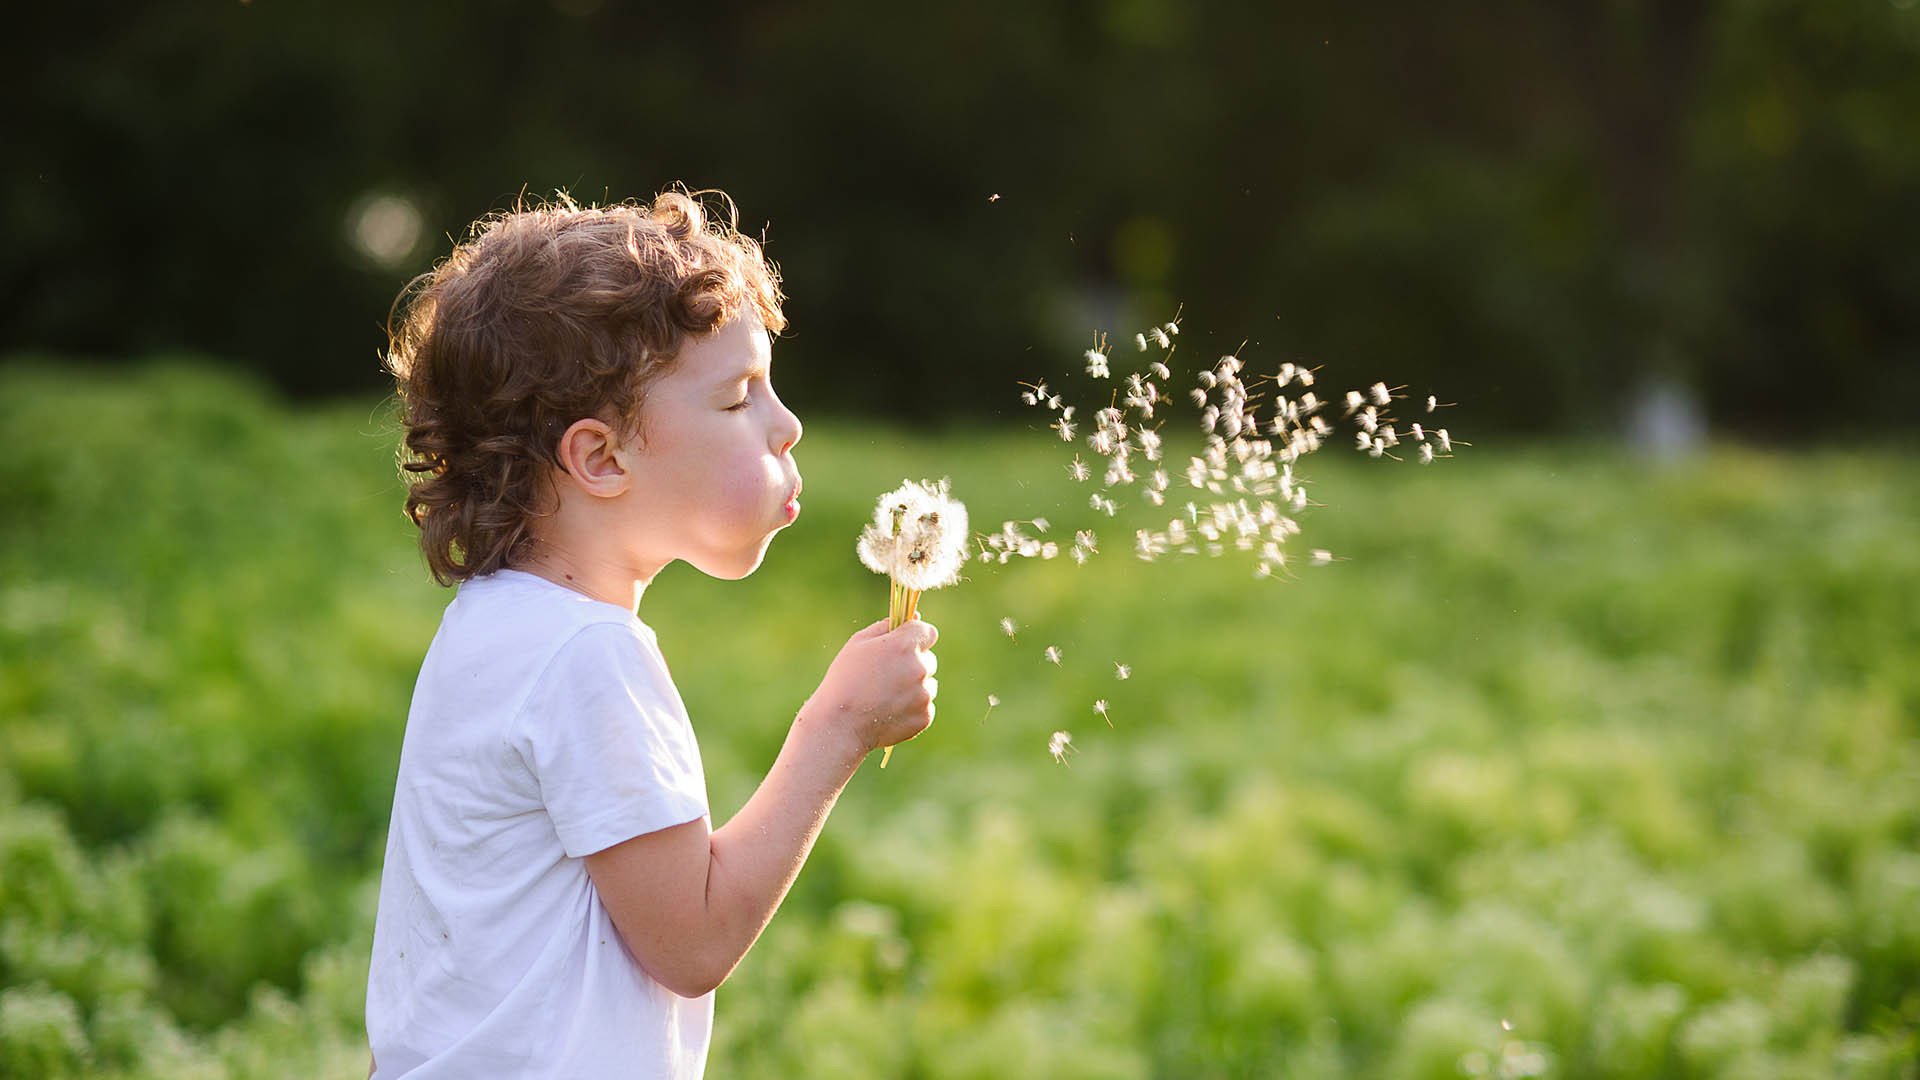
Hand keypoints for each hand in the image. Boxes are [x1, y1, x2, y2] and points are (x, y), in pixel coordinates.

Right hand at [801, 618, 937, 755]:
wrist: (840, 724)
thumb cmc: (845, 680)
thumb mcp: (858, 644)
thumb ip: (886, 626)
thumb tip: (914, 617)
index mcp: (904, 645)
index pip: (928, 632)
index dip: (917, 637)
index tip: (906, 645)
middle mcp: (919, 668)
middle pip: (929, 659)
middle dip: (913, 664)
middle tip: (887, 676)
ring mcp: (924, 694)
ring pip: (928, 684)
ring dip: (914, 687)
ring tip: (886, 696)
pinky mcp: (925, 716)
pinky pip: (925, 706)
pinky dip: (912, 708)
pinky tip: (889, 711)